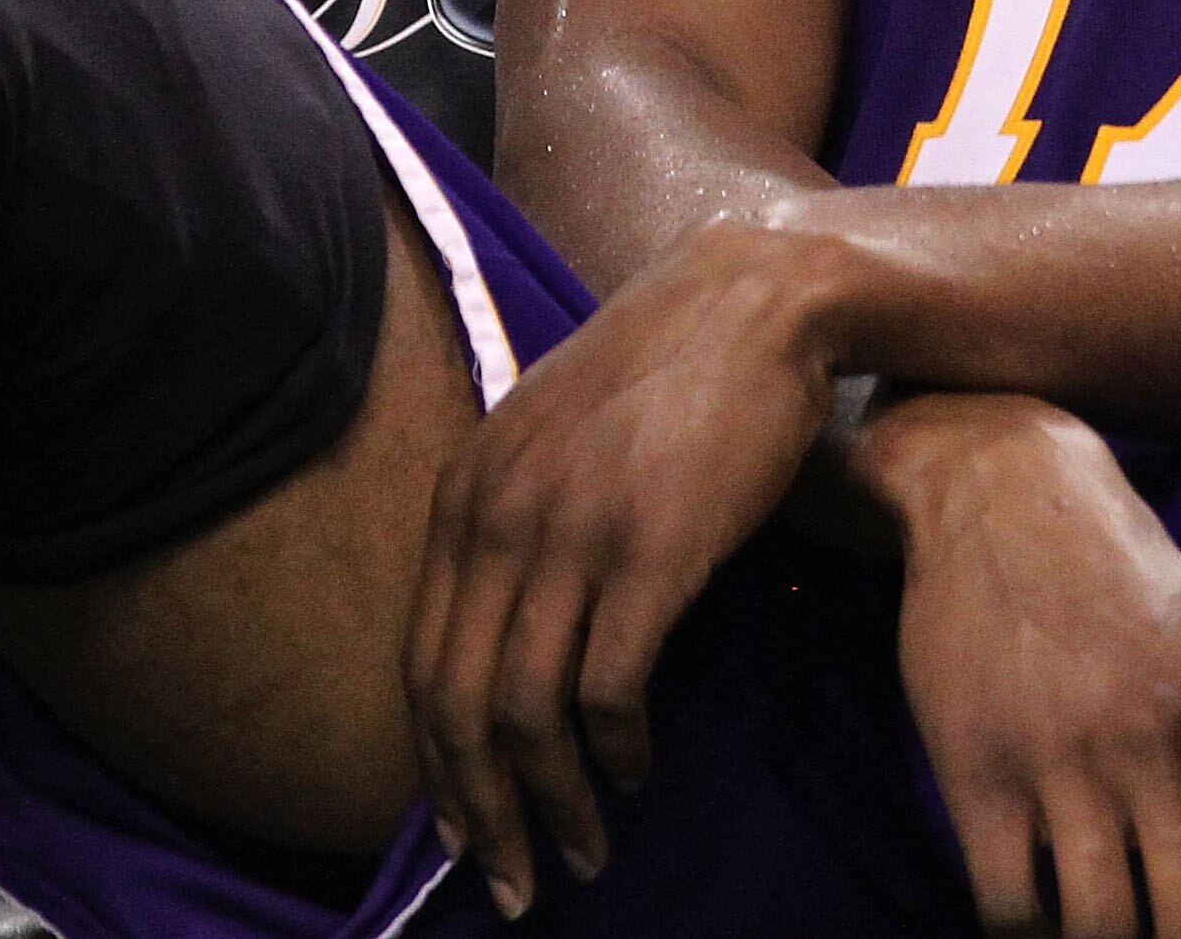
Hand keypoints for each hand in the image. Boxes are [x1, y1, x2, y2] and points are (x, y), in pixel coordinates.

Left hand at [403, 217, 851, 913]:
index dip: (437, 764)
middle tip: (514, 883)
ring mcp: (574, 530)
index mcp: (467, 489)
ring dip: (553, 801)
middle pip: (458, 703)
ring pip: (529, 710)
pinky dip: (616, 748)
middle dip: (482, 811)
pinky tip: (635, 770)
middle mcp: (500, 512)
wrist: (758, 299)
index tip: (464, 832)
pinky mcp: (652, 549)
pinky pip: (611, 685)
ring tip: (585, 851)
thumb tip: (497, 633)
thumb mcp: (552, 434)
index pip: (422, 661)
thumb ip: (515, 517)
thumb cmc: (668, 372)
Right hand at [859, 393, 1180, 938]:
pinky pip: (1009, 906)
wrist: (1011, 498)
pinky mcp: (977, 767)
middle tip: (1166, 935)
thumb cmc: (1137, 599)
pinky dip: (1025, 934)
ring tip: (1108, 929)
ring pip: (1100, 932)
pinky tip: (1039, 912)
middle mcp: (1158, 746)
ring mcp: (1063, 759)